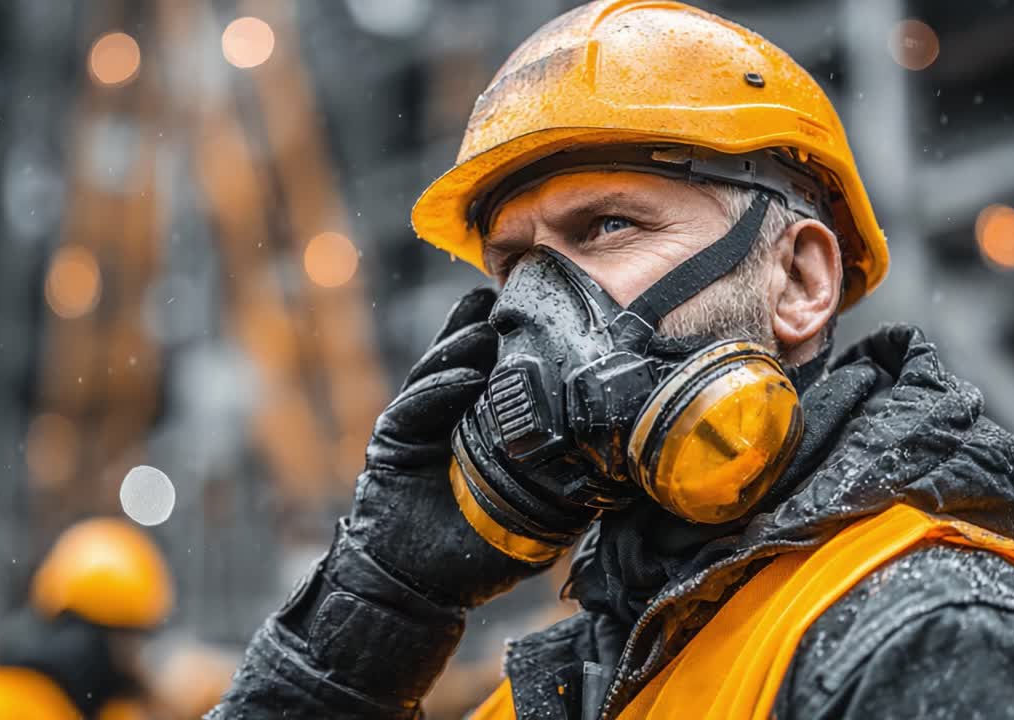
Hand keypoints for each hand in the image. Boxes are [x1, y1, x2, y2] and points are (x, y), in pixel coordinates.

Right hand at [343, 287, 547, 607]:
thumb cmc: (480, 548)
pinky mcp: (394, 437)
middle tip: (514, 298)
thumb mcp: (536, 510)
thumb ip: (564, 477)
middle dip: (490, 326)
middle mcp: (453, 412)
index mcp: (488, 424)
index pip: (505, 371)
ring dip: (465, 344)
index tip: (552, 311)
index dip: (522, 342)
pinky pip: (414, 406)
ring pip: (442, 368)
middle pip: (470, 356)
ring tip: (488, 322)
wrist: (417, 582)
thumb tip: (619, 457)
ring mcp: (422, 421)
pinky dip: (438, 389)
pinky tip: (464, 375)